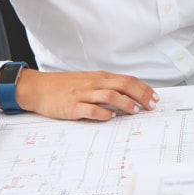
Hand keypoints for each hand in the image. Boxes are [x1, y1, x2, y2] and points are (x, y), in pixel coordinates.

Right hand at [13, 69, 157, 120]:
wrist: (38, 88)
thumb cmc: (64, 87)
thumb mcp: (88, 82)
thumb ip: (106, 87)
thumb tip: (128, 96)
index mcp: (99, 77)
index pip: (128, 80)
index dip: (144, 89)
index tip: (154, 98)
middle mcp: (94, 84)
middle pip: (124, 85)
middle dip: (141, 95)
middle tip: (151, 106)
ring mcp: (83, 95)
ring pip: (110, 95)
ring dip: (126, 103)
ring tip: (135, 111)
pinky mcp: (73, 106)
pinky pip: (91, 109)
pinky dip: (103, 113)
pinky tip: (111, 117)